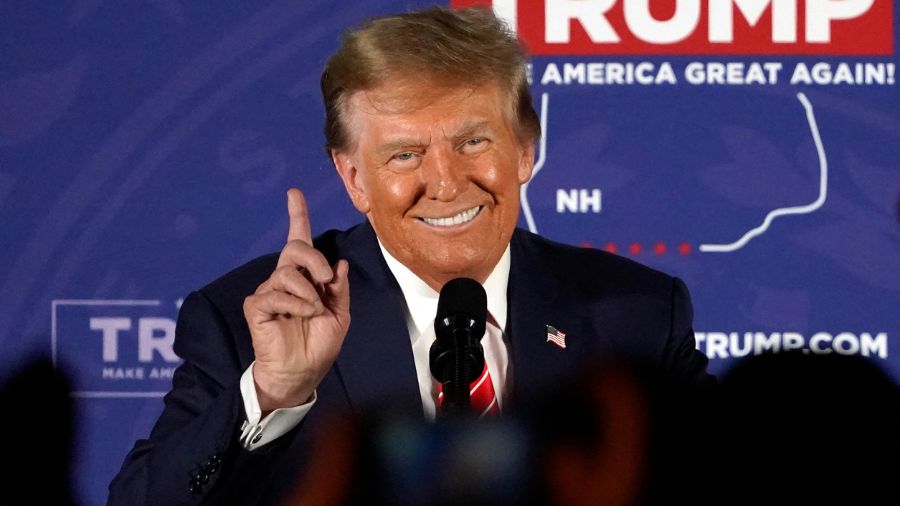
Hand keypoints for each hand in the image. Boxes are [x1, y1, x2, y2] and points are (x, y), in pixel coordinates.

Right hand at [243, 188, 349, 412]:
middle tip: (326, 279)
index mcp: (306, 278)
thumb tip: (338, 264)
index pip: (299, 240)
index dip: (297, 215)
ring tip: (314, 311)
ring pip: (287, 272)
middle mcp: (285, 279)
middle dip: (314, 259)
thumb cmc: (319, 345)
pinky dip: (295, 304)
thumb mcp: (339, 315)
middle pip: (295, 247)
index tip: (294, 193)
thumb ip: (339, 289)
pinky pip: (275, 294)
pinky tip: (301, 316)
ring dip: (308, 291)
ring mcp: (269, 292)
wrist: (302, 373)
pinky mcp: (256, 306)